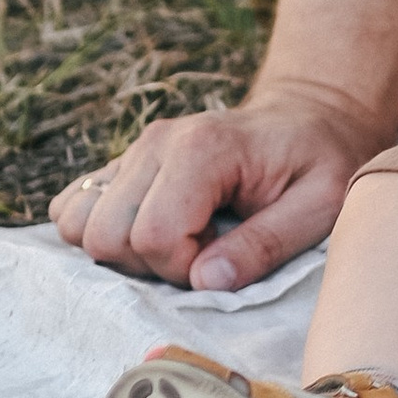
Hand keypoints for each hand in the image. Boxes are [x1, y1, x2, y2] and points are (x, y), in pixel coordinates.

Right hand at [50, 80, 386, 293]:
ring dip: (124, 252)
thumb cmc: (323, 160)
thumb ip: (267, 244)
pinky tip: (157, 232)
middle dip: (151, 265)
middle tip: (205, 253)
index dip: (183, 268)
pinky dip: (105, 233)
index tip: (224, 261)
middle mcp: (155, 144)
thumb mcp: (322, 204)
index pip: (152, 236)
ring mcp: (134, 151)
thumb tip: (204, 282)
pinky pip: (73, 209)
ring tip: (182, 242)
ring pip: (80, 225)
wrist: (312, 115)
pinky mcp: (123, 164)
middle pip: (105, 235)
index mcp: (201, 150)